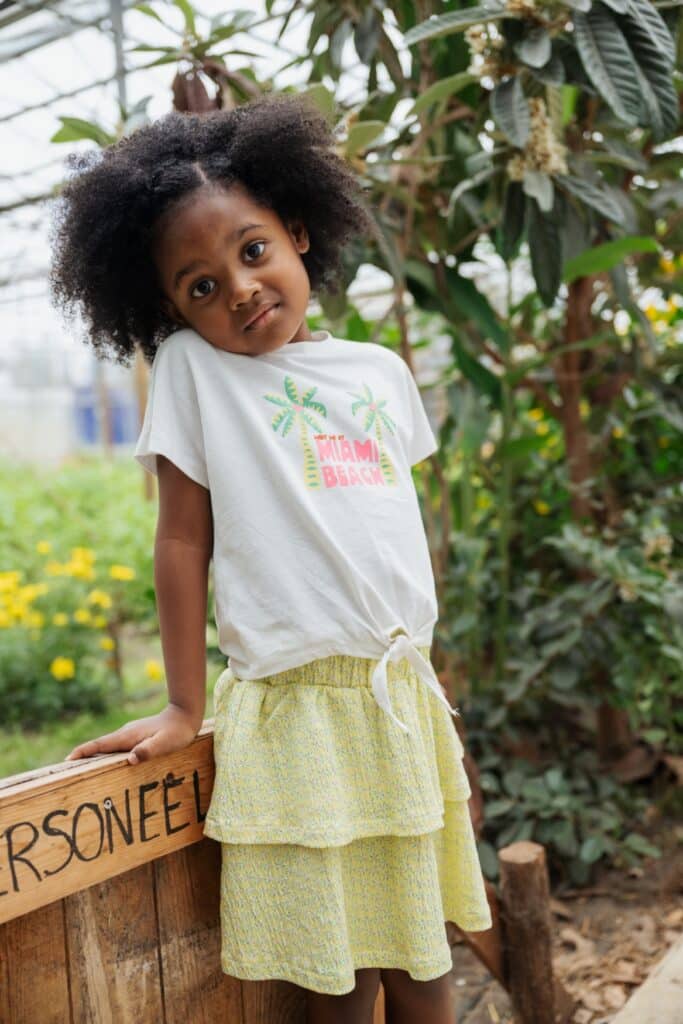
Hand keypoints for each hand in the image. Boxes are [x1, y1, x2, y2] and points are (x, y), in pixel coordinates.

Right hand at [63, 704, 201, 765]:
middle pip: (99, 746)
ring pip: (106, 746)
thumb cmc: (177, 732)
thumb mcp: (166, 743)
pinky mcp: (134, 736)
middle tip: (66, 770)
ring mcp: (129, 734)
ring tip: (80, 770)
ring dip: (93, 755)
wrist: (185, 715)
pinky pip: (115, 746)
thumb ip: (148, 751)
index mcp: (128, 736)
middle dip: (82, 756)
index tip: (67, 761)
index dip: (83, 752)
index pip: (100, 745)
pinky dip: (105, 754)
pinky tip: (106, 762)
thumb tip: (130, 759)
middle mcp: (125, 734)